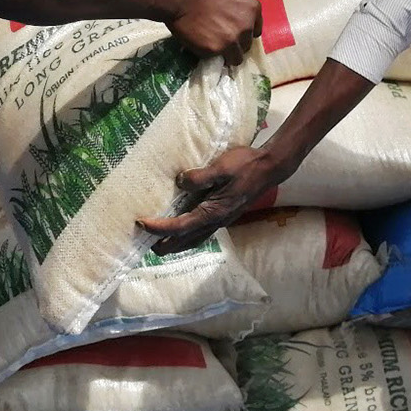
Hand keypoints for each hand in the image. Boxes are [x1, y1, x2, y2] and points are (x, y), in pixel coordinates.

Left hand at [139, 146, 288, 254]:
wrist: (270, 168)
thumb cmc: (245, 165)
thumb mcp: (221, 167)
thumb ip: (200, 176)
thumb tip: (180, 183)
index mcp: (213, 212)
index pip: (180, 226)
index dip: (159, 227)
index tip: (141, 223)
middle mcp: (217, 221)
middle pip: (185, 241)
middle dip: (165, 244)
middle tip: (145, 243)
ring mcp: (222, 220)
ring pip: (194, 239)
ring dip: (176, 243)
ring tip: (160, 241)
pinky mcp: (225, 214)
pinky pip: (202, 232)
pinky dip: (188, 236)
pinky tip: (184, 228)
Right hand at [165, 0, 260, 65]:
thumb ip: (236, 1)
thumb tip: (235, 9)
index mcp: (251, 9)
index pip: (255, 30)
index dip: (244, 31)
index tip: (234, 31)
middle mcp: (246, 26)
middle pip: (246, 44)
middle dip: (235, 42)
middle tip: (219, 36)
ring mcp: (231, 40)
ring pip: (235, 57)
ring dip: (226, 53)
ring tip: (211, 44)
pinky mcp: (215, 50)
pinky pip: (216, 58)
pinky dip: (209, 53)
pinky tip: (200, 42)